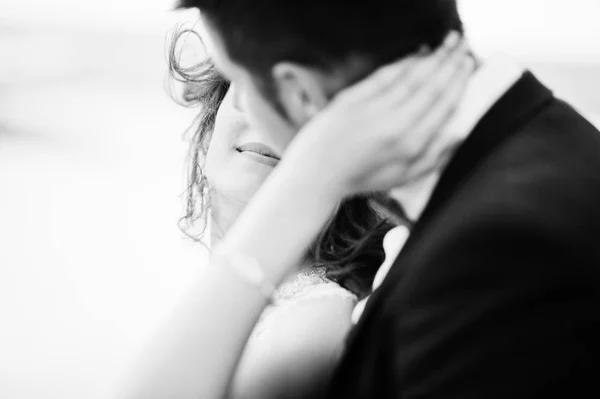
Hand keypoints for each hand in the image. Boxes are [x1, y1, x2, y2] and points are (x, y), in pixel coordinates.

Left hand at [280, 31, 474, 197]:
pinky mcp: (353, 97)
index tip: (469, 65)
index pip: (443, 105)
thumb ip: (434, 156)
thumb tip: (460, 133)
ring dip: (432, 58)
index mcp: (410, 144)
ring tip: (448, 43)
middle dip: (450, 63)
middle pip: (431, 85)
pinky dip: (404, 62)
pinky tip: (417, 55)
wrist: (317, 172)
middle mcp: (394, 123)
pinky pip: (385, 74)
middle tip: (463, 46)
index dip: (459, 82)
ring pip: (410, 76)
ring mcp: (372, 108)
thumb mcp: (403, 176)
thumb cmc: (362, 176)